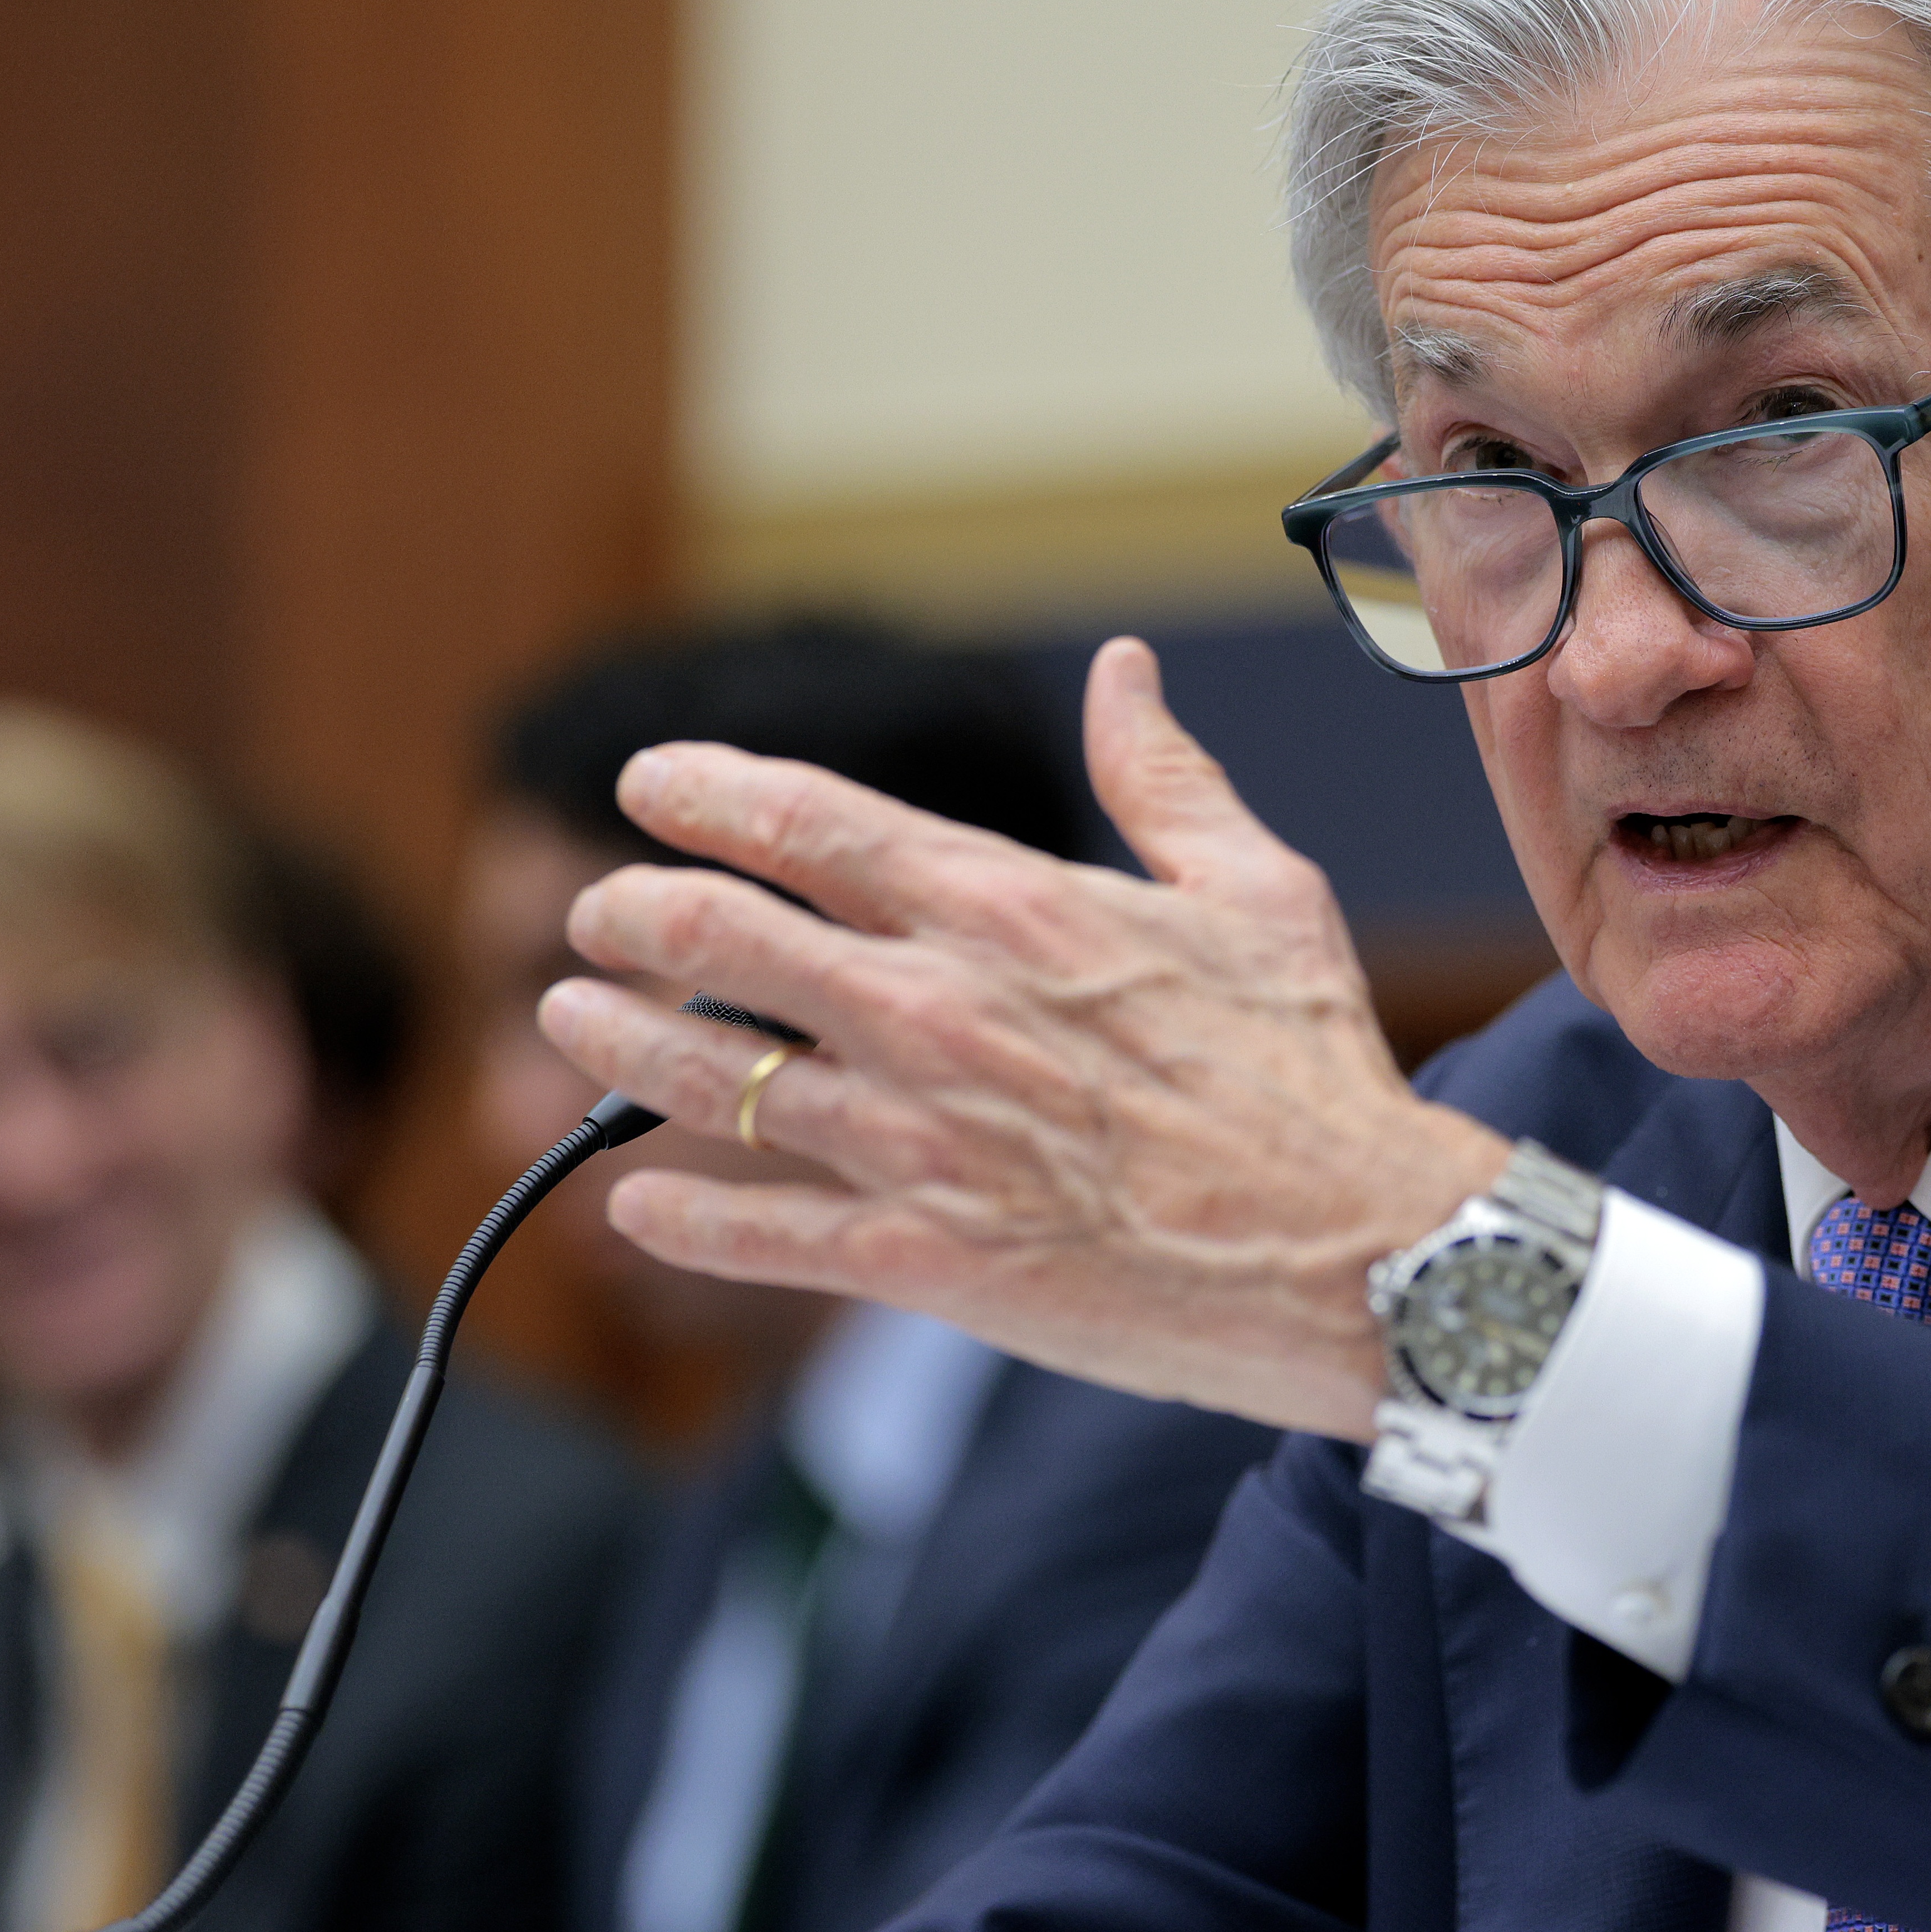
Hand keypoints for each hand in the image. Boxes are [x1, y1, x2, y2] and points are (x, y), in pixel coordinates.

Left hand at [543, 636, 1507, 1437]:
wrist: (1364, 1255)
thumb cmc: (1316, 1073)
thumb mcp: (1258, 892)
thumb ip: (1166, 779)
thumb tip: (1127, 671)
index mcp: (1008, 909)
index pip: (808, 824)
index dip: (702, 796)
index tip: (644, 787)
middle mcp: (940, 1012)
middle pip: (722, 940)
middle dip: (629, 913)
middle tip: (593, 910)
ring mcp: (925, 1139)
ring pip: (712, 1079)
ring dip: (617, 1042)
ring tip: (566, 1012)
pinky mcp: (929, 1260)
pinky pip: (764, 1233)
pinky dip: (679, 1217)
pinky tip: (630, 1204)